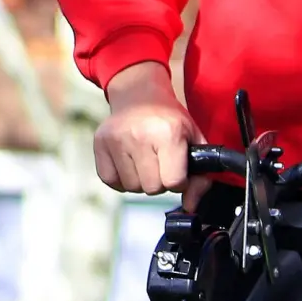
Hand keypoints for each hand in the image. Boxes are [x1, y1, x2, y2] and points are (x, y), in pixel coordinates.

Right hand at [94, 61, 199, 194]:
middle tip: (160, 160)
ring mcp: (117, 140)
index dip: (178, 180)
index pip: (173, 183)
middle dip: (159, 181)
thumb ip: (200, 176)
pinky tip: (129, 161)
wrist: (139, 94)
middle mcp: (140, 136)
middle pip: (152, 189)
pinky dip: (122, 178)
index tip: (177, 166)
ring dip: (140, 179)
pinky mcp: (100, 144)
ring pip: (132, 188)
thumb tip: (190, 207)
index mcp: (168, 133)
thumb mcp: (193, 140)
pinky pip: (112, 182)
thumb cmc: (169, 120)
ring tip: (144, 158)